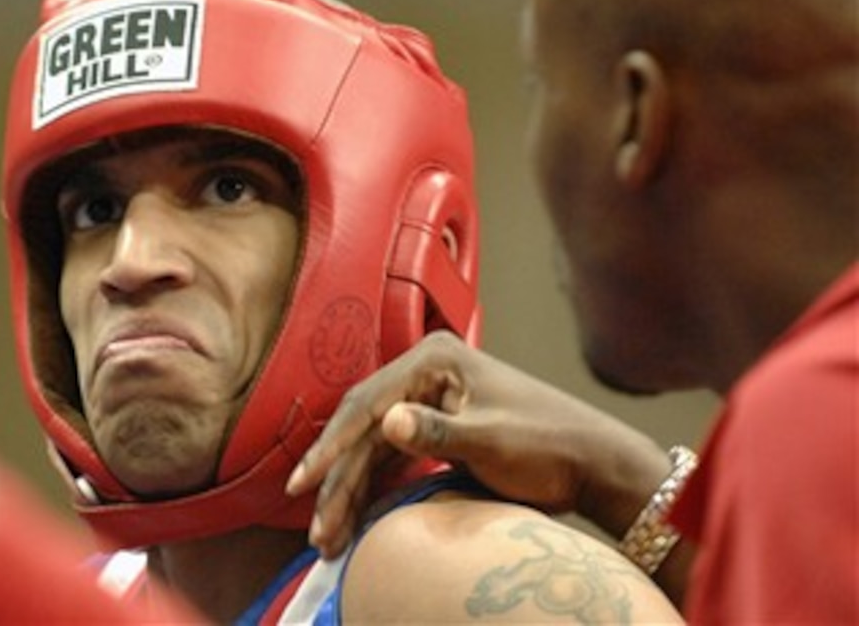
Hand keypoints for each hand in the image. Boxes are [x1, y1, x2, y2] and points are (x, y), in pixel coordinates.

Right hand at [287, 331, 671, 558]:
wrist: (593, 463)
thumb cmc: (547, 444)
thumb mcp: (489, 439)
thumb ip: (436, 431)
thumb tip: (386, 421)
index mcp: (433, 360)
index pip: (366, 404)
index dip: (331, 447)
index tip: (303, 482)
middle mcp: (425, 373)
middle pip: (363, 429)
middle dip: (338, 482)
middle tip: (318, 529)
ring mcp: (429, 399)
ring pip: (372, 448)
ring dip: (351, 491)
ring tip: (328, 536)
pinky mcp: (436, 427)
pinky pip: (391, 459)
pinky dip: (373, 489)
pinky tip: (355, 518)